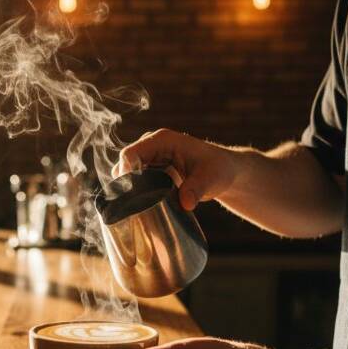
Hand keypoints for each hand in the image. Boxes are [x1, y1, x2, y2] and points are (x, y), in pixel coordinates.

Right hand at [115, 129, 237, 210]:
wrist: (223, 171)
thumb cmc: (218, 169)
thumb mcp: (210, 178)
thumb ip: (197, 188)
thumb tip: (185, 203)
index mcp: (161, 140)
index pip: (130, 154)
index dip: (125, 173)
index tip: (129, 194)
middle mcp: (150, 145)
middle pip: (124, 164)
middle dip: (125, 185)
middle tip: (134, 207)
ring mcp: (148, 157)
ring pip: (126, 173)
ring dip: (129, 189)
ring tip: (138, 207)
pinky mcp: (149, 169)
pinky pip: (133, 179)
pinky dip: (134, 191)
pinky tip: (142, 205)